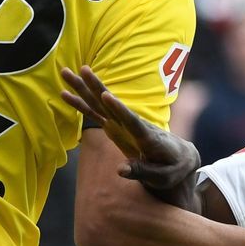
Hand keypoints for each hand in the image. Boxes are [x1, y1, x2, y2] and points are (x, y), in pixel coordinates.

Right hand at [61, 66, 201, 210]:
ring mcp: (122, 123)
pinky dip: (81, 104)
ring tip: (66, 73)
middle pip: (110, 103)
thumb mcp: (161, 176)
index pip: (132, 120)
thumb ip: (141, 171)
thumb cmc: (172, 168)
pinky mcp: (115, 127)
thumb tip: (120, 170)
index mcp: (147, 136)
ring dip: (82, 88)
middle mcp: (133, 124)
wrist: (179, 157)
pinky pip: (95, 114)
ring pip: (99, 103)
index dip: (119, 109)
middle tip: (80, 69)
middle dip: (95, 87)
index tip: (107, 96)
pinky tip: (65, 95)